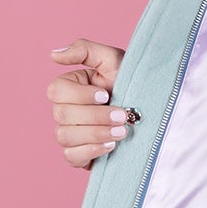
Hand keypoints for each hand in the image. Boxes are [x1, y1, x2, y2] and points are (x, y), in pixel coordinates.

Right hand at [47, 38, 130, 168]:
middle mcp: (65, 110)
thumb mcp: (112, 60)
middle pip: (63, 115)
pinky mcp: (77, 155)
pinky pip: (72, 157)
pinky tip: (111, 146)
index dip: (81, 95)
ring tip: (122, 131)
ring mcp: (69, 134)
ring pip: (65, 136)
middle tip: (123, 115)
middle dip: (96, 116)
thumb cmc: (131, 82)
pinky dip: (91, 151)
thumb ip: (83, 50)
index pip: (56, 91)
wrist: (153, 112)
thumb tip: (53, 55)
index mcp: (69, 87)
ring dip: (96, 134)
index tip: (106, 95)